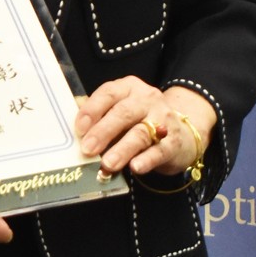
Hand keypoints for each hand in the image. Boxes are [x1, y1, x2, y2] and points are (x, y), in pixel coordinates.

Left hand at [75, 81, 216, 180]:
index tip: (79, 128)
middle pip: (123, 113)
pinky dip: (146, 159)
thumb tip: (74, 131)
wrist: (181, 134)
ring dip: (122, 149)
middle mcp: (147, 100)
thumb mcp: (119, 112)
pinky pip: (159, 151)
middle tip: (88, 149)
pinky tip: (135, 167)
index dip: (92, 110)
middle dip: (103, 131)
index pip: (109, 93)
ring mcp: (163, 120)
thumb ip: (98, 117)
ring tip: (108, 163)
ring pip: (140, 133)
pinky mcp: (174, 142)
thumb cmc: (140, 122)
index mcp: (129, 88)